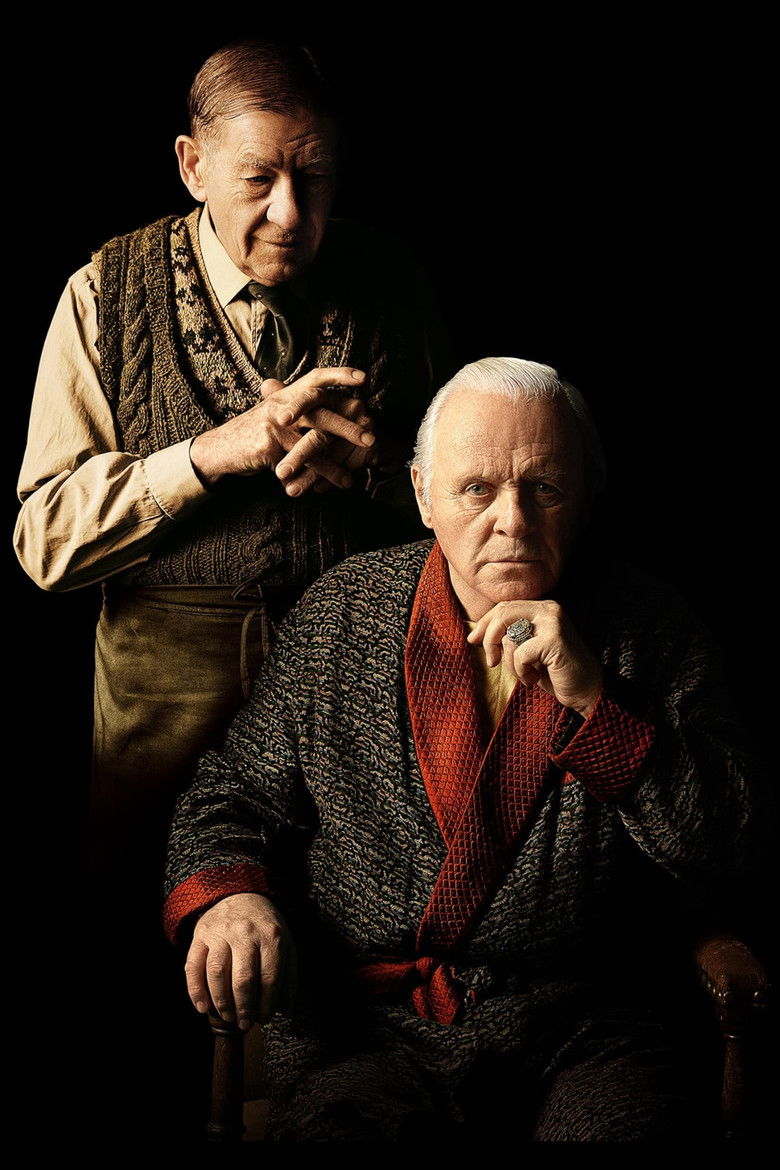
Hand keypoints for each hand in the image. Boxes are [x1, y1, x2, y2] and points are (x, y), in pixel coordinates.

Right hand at [184, 892, 295, 1029]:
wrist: (241, 895)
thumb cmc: (266, 927)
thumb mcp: (286, 944)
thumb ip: (288, 976)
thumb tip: (287, 1011)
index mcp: (271, 935)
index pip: (270, 977)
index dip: (267, 1004)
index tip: (264, 1019)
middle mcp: (245, 932)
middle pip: (243, 978)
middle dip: (244, 1008)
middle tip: (245, 1024)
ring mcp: (221, 932)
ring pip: (217, 973)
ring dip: (221, 1002)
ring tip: (228, 1017)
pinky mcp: (201, 934)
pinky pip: (193, 966)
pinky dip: (195, 990)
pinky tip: (202, 1008)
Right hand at [190, 367, 374, 494]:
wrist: (219, 450)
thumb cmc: (249, 434)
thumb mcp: (270, 414)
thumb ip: (294, 407)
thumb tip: (322, 403)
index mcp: (285, 395)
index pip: (314, 378)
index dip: (338, 375)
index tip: (363, 378)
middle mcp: (281, 405)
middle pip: (321, 411)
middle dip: (348, 425)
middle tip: (371, 436)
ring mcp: (275, 424)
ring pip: (315, 440)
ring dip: (337, 459)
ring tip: (354, 471)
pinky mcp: (269, 446)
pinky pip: (302, 463)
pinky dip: (321, 475)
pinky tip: (337, 483)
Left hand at [467, 600, 602, 717]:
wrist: (586, 691)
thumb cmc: (553, 672)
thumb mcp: (526, 650)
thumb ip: (508, 635)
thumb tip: (475, 634)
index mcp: (542, 608)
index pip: (504, 606)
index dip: (485, 623)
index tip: (473, 640)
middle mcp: (549, 609)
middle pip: (503, 614)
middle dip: (490, 639)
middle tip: (491, 662)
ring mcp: (553, 622)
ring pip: (509, 637)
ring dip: (510, 664)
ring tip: (526, 674)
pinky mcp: (554, 639)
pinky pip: (519, 654)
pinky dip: (521, 671)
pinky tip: (535, 678)